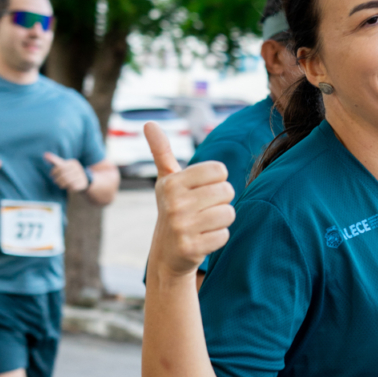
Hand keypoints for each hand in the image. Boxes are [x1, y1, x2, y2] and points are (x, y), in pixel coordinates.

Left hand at [44, 152, 88, 191]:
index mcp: (73, 163)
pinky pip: (71, 186)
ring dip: (61, 184)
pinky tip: (66, 186)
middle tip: (55, 181)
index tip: (51, 175)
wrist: (83, 179)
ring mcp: (81, 176)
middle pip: (63, 175)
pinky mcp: (82, 183)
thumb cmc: (69, 171)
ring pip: (67, 181)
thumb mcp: (62, 165)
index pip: (60, 167)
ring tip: (60, 184)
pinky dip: (67, 187)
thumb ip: (54, 160)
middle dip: (57, 179)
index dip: (54, 172)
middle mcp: (78, 168)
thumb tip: (45, 154)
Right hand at [144, 121, 234, 277]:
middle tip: (203, 209)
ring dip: (221, 220)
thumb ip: (162, 151)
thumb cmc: (174, 208)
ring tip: (204, 223)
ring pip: (228, 213)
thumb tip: (149, 123)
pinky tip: (202, 238)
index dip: (216, 181)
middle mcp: (174, 203)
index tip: (202, 190)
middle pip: (226, 191)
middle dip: (220, 201)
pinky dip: (218, 237)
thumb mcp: (167, 180)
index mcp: (172, 182)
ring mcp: (181, 227)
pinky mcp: (191, 248)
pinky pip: (224, 235)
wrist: (166, 253)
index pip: (219, 170)